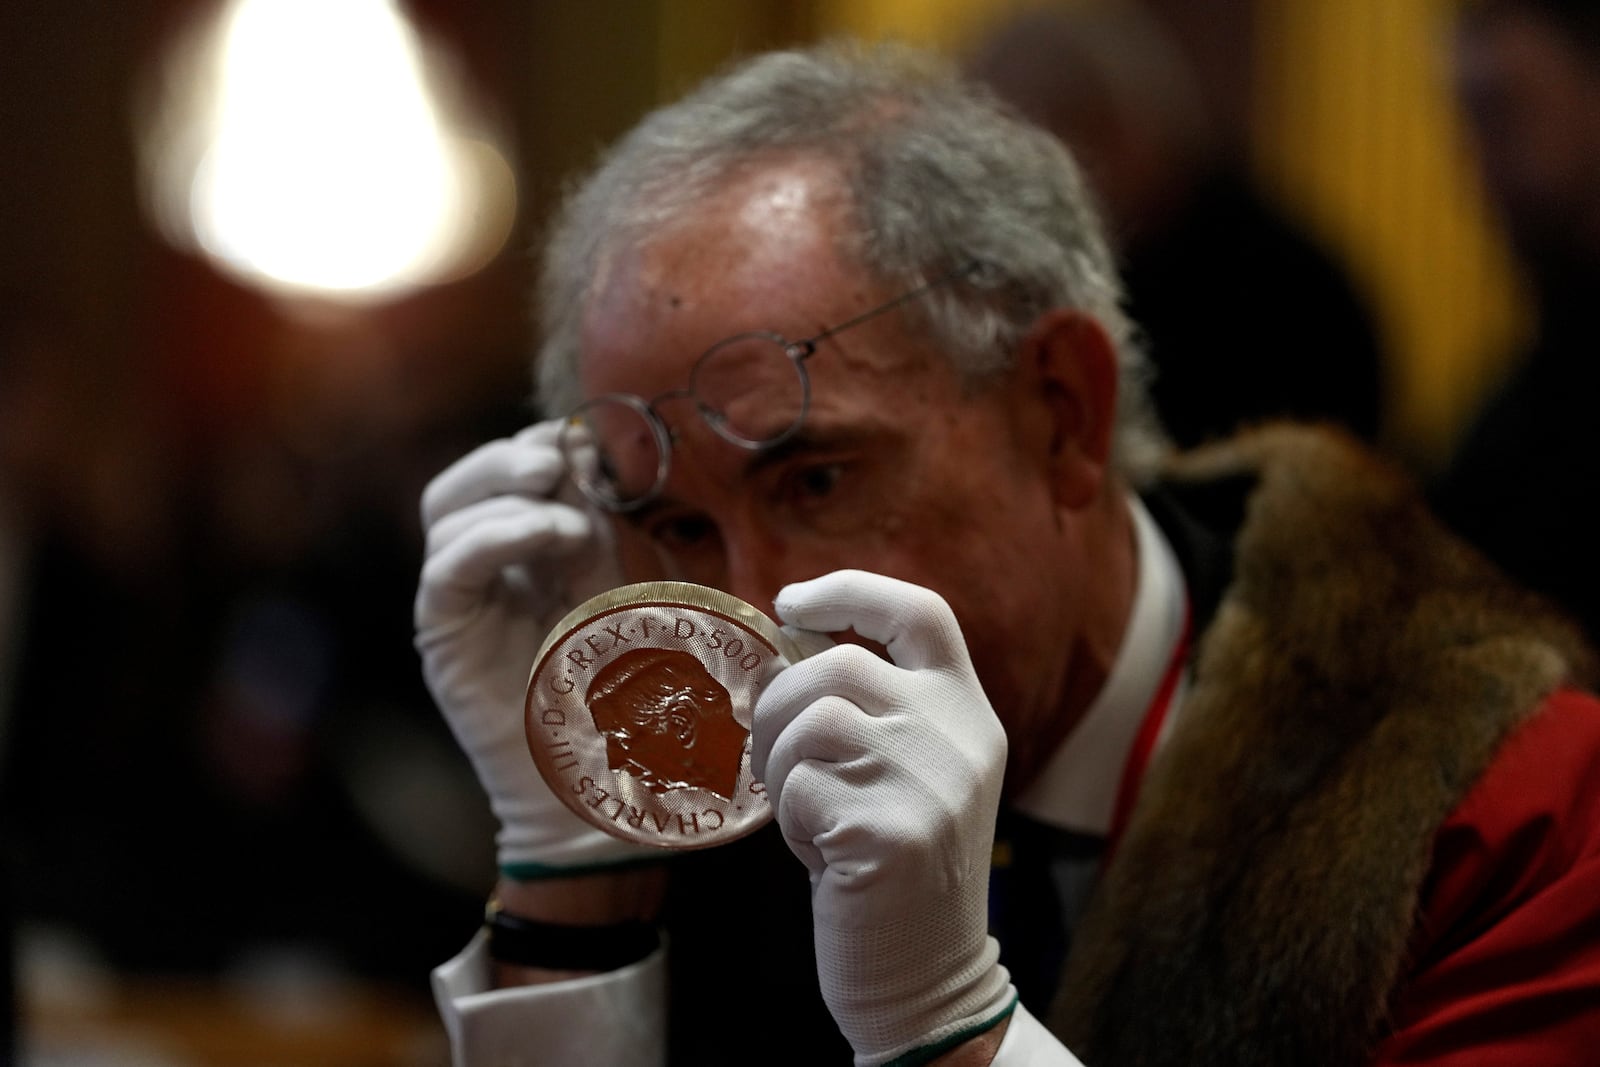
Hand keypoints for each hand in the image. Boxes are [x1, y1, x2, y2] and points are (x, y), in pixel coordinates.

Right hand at [415, 421, 652, 876]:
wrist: (605, 777)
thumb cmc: (622, 686)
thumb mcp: (616, 584)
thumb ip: (596, 525)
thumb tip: (585, 452)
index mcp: (515, 554)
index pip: (497, 474)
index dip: (534, 446)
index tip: (588, 445)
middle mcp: (476, 572)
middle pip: (459, 484)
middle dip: (508, 458)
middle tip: (560, 462)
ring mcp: (456, 605)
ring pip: (445, 515)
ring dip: (511, 498)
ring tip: (572, 524)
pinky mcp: (445, 639)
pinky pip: (448, 570)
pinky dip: (495, 537)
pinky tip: (550, 537)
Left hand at [753, 570, 1014, 1064]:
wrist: (927, 979)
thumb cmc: (893, 871)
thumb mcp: (907, 774)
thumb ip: (873, 709)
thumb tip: (786, 644)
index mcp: (969, 713)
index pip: (921, 612)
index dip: (852, 590)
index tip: (790, 603)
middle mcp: (961, 737)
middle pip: (839, 664)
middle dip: (779, 703)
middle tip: (771, 759)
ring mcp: (932, 781)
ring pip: (812, 721)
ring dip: (782, 768)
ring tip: (805, 815)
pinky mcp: (894, 831)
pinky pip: (802, 787)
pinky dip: (790, 820)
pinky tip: (822, 854)